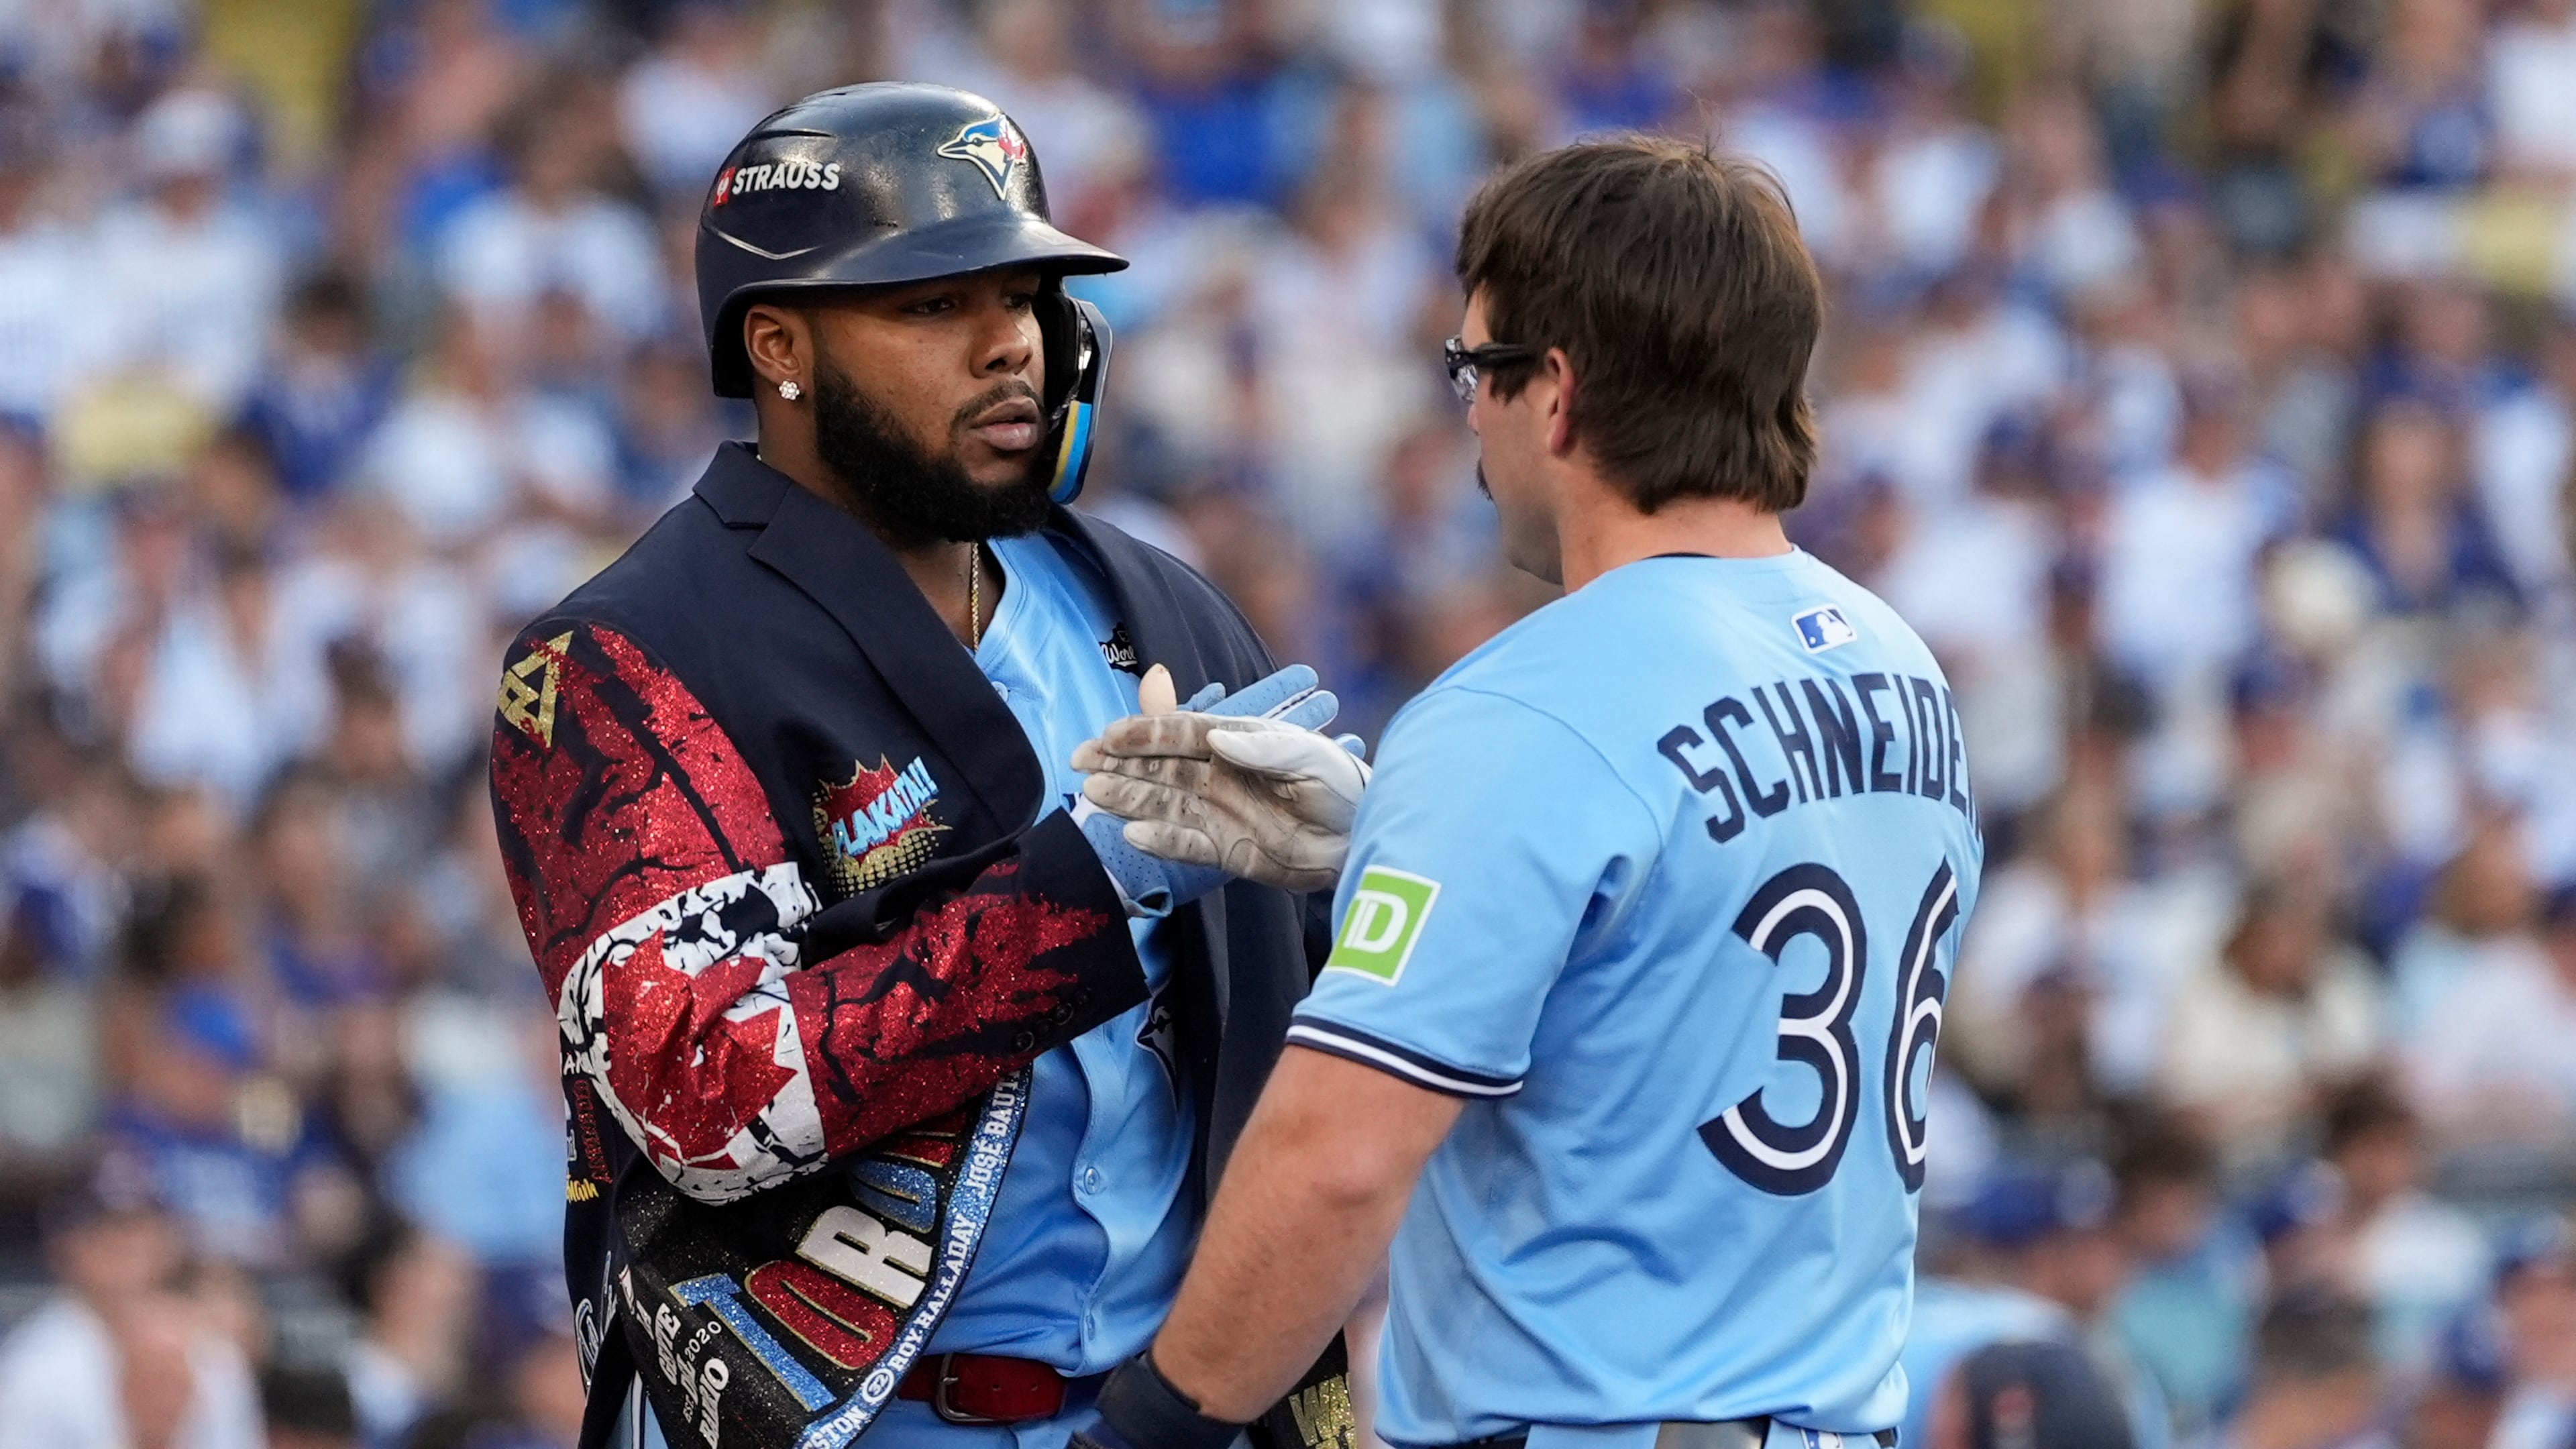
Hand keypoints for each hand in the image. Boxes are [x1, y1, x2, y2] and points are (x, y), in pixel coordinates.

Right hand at [1075, 663, 1341, 911]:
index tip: (1110, 734)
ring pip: (1164, 803)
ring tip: (1094, 796)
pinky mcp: (1226, 850)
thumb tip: (1217, 739)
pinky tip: (1133, 834)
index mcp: (1237, 743)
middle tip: (1081, 763)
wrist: (1362, 838)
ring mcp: (1219, 813)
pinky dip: (1161, 840)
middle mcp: (1219, 776)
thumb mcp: (1307, 758)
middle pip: (1160, 767)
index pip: (1181, 732)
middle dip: (1119, 764)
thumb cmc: (1341, 786)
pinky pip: (1185, 844)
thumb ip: (1264, 747)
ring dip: (1129, 798)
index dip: (1145, 732)